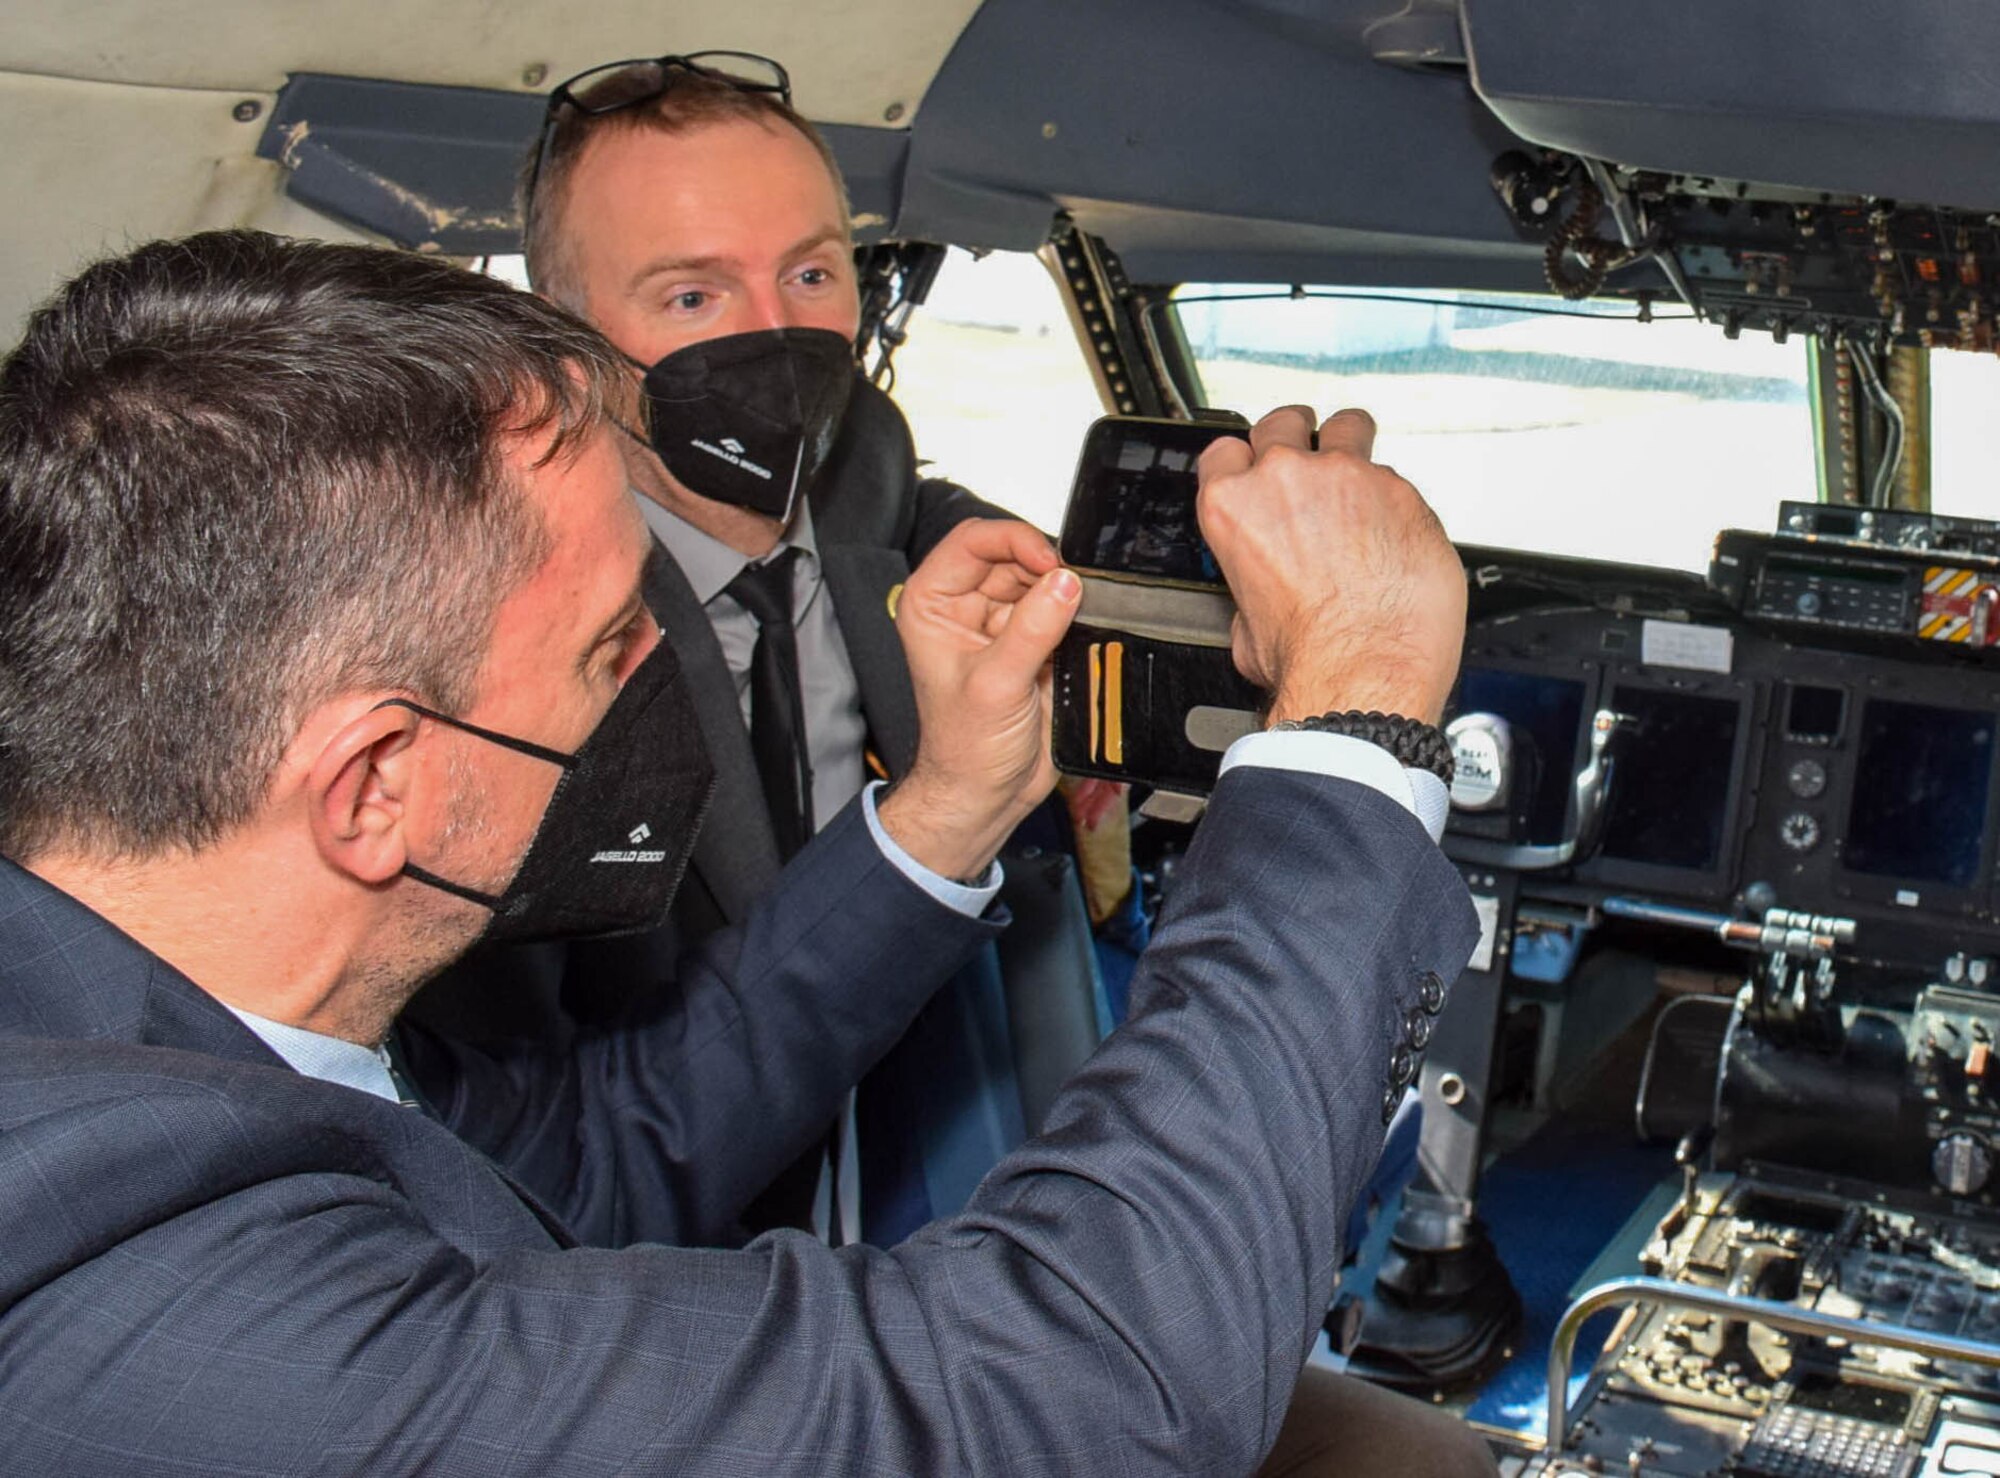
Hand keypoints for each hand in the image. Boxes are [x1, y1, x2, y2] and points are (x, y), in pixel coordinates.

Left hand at [878, 518, 1079, 880]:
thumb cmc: (965, 749)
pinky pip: (1060, 609)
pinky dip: (1075, 615)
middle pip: (1012, 555)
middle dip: (1046, 569)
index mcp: (932, 604)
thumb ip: (1033, 629)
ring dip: (1064, 592)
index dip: (1013, 540)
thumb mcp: (996, 685)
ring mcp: (999, 623)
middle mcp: (963, 606)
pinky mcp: (1032, 642)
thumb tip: (1065, 583)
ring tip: (1077, 616)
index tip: (1049, 561)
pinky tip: (1081, 631)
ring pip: (1040, 580)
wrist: (986, 793)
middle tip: (1074, 590)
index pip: (972, 540)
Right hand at [1197, 406, 1464, 725]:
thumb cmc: (1308, 658)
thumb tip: (1262, 599)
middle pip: (1284, 422)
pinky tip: (1397, 536)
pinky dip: (1396, 502)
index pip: (1225, 451)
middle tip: (1310, 464)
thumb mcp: (1245, 628)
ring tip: (1362, 481)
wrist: (1363, 673)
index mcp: (1233, 506)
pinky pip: (1396, 479)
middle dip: (1297, 439)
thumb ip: (1250, 589)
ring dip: (1352, 446)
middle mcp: (1286, 479)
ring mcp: (1348, 477)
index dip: (1244, 463)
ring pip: (1349, 427)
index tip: (1257, 475)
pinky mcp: (1402, 491)